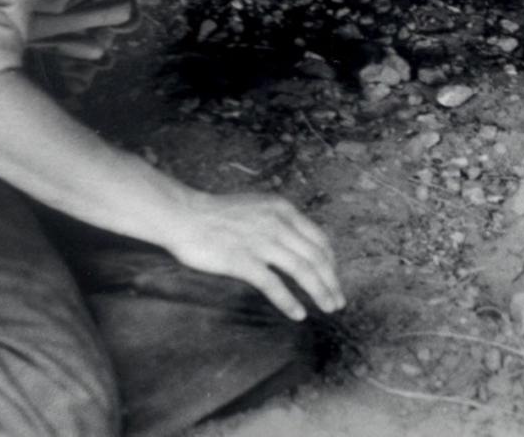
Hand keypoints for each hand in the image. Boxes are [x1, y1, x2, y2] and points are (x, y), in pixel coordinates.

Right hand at [163, 191, 344, 321]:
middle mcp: (278, 223)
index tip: (334, 278)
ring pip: (302, 270)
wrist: (185, 216)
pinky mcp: (243, 261)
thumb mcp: (259, 207)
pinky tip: (298, 314)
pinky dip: (289, 301)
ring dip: (319, 292)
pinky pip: (274, 285)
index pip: (319, 239)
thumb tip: (299, 244)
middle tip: (338, 301)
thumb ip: (280, 222)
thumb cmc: (218, 214)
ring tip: (328, 308)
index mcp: (284, 209)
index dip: (331, 262)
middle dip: (332, 281)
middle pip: (315, 256)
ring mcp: (261, 242)